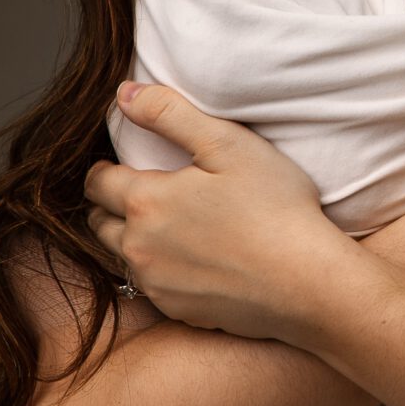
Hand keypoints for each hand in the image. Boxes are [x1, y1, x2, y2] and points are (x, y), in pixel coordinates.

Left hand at [82, 83, 356, 343]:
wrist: (307, 282)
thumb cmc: (275, 207)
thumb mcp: (228, 144)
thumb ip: (170, 114)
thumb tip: (124, 94)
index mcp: (145, 202)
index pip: (97, 182)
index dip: (104, 170)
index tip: (121, 165)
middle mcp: (139, 247)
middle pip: (99, 222)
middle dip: (111, 205)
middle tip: (141, 192)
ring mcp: (156, 284)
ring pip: (122, 256)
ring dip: (132, 238)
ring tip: (167, 224)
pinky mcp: (176, 311)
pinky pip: (152, 285)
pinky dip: (161, 269)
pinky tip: (194, 258)